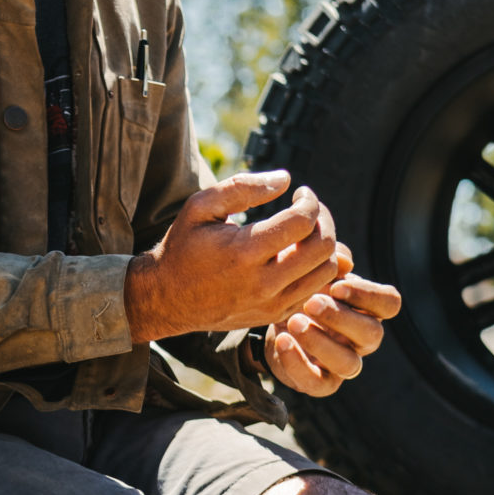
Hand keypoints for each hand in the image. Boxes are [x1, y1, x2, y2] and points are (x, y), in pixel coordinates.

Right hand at [125, 171, 342, 344]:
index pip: (303, 222)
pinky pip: (316, 289)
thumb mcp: (200, 207)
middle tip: (309, 209)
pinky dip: (316, 268)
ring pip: (327, 271)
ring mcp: (272, 304)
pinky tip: (298, 253)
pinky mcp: (275, 315)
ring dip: (324, 245)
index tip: (300, 193)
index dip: (309, 201)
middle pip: (324, 247)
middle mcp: (263, 283)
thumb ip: (242, 187)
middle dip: (323, 220)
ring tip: (306, 231)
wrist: (166, 299)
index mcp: (244, 252)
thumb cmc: (183, 247)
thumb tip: (286, 179)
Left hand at [264, 272, 400, 397]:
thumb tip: (344, 261)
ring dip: (321, 342)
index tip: (337, 286)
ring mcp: (343, 364)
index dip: (369, 296)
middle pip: (372, 334)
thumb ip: (331, 260)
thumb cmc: (303, 290)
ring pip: (350, 364)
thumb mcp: (315, 270)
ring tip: (293, 322)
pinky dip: (299, 364)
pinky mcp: (321, 382)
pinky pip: (318, 383)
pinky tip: (282, 341)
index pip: (390, 303)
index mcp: (367, 309)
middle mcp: (362, 339)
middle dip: (341, 317)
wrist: (271, 318)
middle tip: (310, 303)